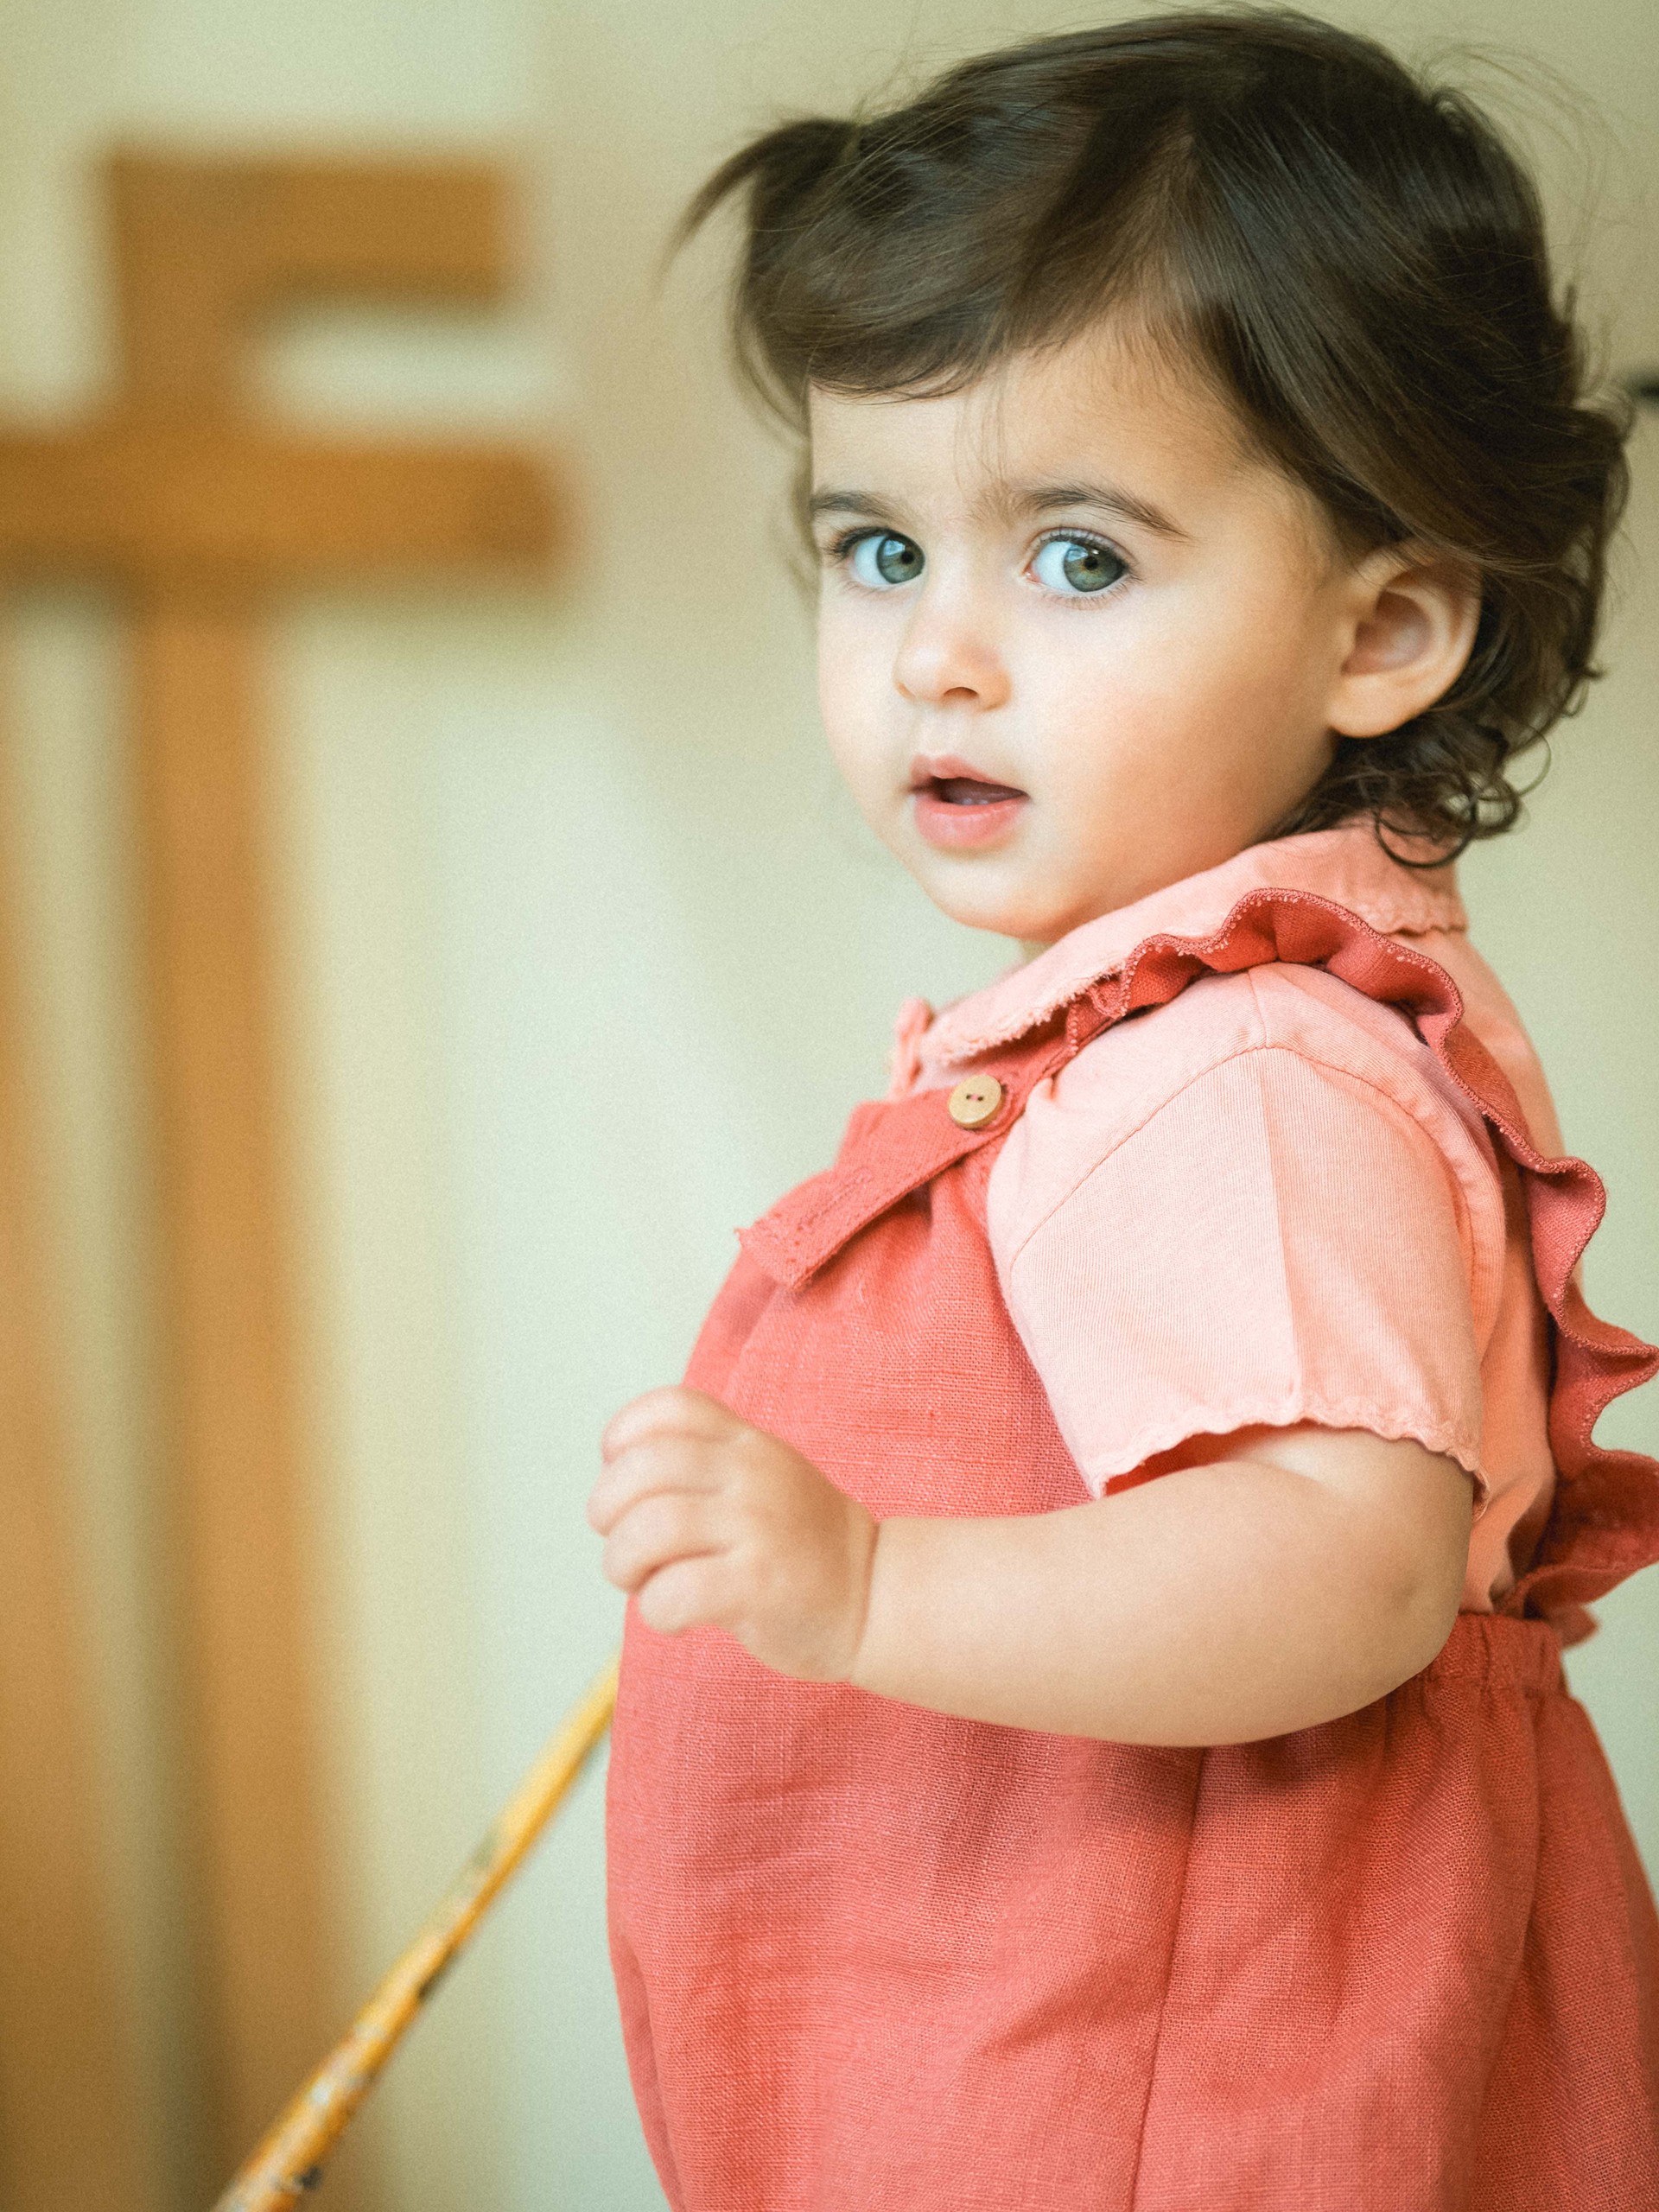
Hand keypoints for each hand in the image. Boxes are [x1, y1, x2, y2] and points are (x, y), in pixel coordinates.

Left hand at [588, 1387, 877, 1681]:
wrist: (876, 1596)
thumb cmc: (802, 1546)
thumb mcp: (763, 1477)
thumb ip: (703, 1466)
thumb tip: (616, 1488)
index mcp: (747, 1443)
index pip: (669, 1407)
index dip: (623, 1438)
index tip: (623, 1478)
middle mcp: (751, 1473)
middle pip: (642, 1468)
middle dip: (607, 1512)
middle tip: (624, 1546)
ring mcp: (757, 1526)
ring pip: (649, 1528)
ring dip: (623, 1564)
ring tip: (644, 1584)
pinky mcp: (758, 1585)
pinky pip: (674, 1592)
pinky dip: (656, 1610)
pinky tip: (677, 1618)